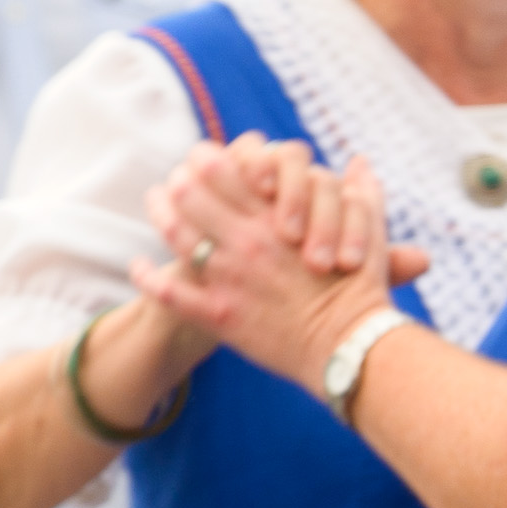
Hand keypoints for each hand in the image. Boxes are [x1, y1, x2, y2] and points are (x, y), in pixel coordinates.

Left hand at [133, 144, 418, 392]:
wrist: (352, 348)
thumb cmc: (363, 290)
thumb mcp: (369, 231)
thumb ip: (361, 192)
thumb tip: (358, 162)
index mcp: (275, 217)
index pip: (222, 170)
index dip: (204, 160)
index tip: (200, 160)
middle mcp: (246, 242)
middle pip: (189, 195)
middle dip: (177, 183)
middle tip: (173, 181)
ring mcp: (228, 278)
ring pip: (174, 235)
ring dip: (158, 214)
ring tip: (153, 203)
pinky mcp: (218, 315)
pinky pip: (168, 293)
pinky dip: (146, 277)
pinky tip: (136, 266)